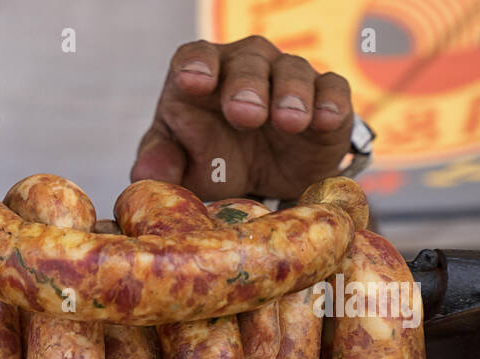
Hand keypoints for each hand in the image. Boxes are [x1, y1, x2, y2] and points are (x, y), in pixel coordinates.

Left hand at [132, 37, 353, 201]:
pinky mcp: (325, 99)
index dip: (196, 65)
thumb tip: (147, 173)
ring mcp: (287, 79)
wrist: (260, 180)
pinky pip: (332, 89)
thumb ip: (160, 164)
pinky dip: (330, 102)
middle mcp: (245, 68)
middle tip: (245, 113)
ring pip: (292, 71)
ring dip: (291, 93)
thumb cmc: (209, 160)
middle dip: (245, 84)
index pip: (195, 56)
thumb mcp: (180, 166)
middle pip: (247, 61)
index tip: (192, 81)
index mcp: (202, 76)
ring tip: (289, 121)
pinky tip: (324, 120)